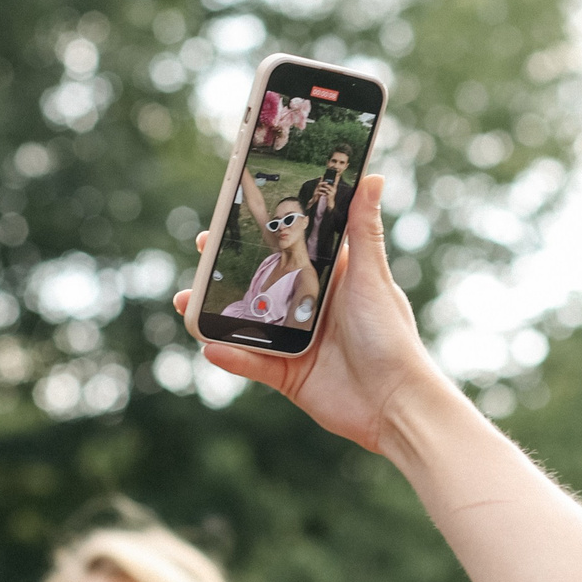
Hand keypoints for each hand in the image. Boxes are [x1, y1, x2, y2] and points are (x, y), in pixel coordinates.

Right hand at [174, 176, 440, 454]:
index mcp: (331, 281)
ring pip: (248, 324)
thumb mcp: (372, 277)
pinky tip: (210, 345)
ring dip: (215, 313)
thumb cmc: (392, 336)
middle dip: (225, 272)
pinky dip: (232, 356)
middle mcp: (311, 309)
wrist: (396, 403)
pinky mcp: (290, 377)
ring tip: (186, 303)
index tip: (229, 219)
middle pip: (260, 285)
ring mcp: (298, 343)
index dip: (259, 236)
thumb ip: (364, 230)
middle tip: (199, 256)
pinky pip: (254, 364)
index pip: (288, 250)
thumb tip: (373, 177)